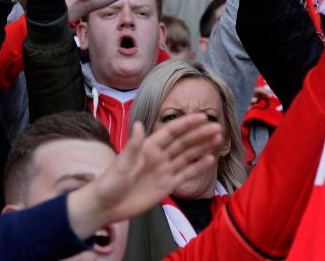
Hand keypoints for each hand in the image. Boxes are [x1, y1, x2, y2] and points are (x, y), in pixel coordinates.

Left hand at [67, 115, 221, 239]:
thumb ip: (133, 146)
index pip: (171, 132)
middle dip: (200, 134)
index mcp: (149, 147)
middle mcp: (160, 156)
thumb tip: (139, 124)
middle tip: (217, 128)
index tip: (202, 116)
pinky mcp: (167, 185)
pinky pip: (186, 174)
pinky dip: (198, 167)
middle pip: (184, 142)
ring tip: (218, 139)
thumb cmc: (109, 183)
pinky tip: (210, 160)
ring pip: (188, 156)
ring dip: (203, 147)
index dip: (186, 124)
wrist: (105, 207)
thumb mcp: (121, 164)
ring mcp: (165, 170)